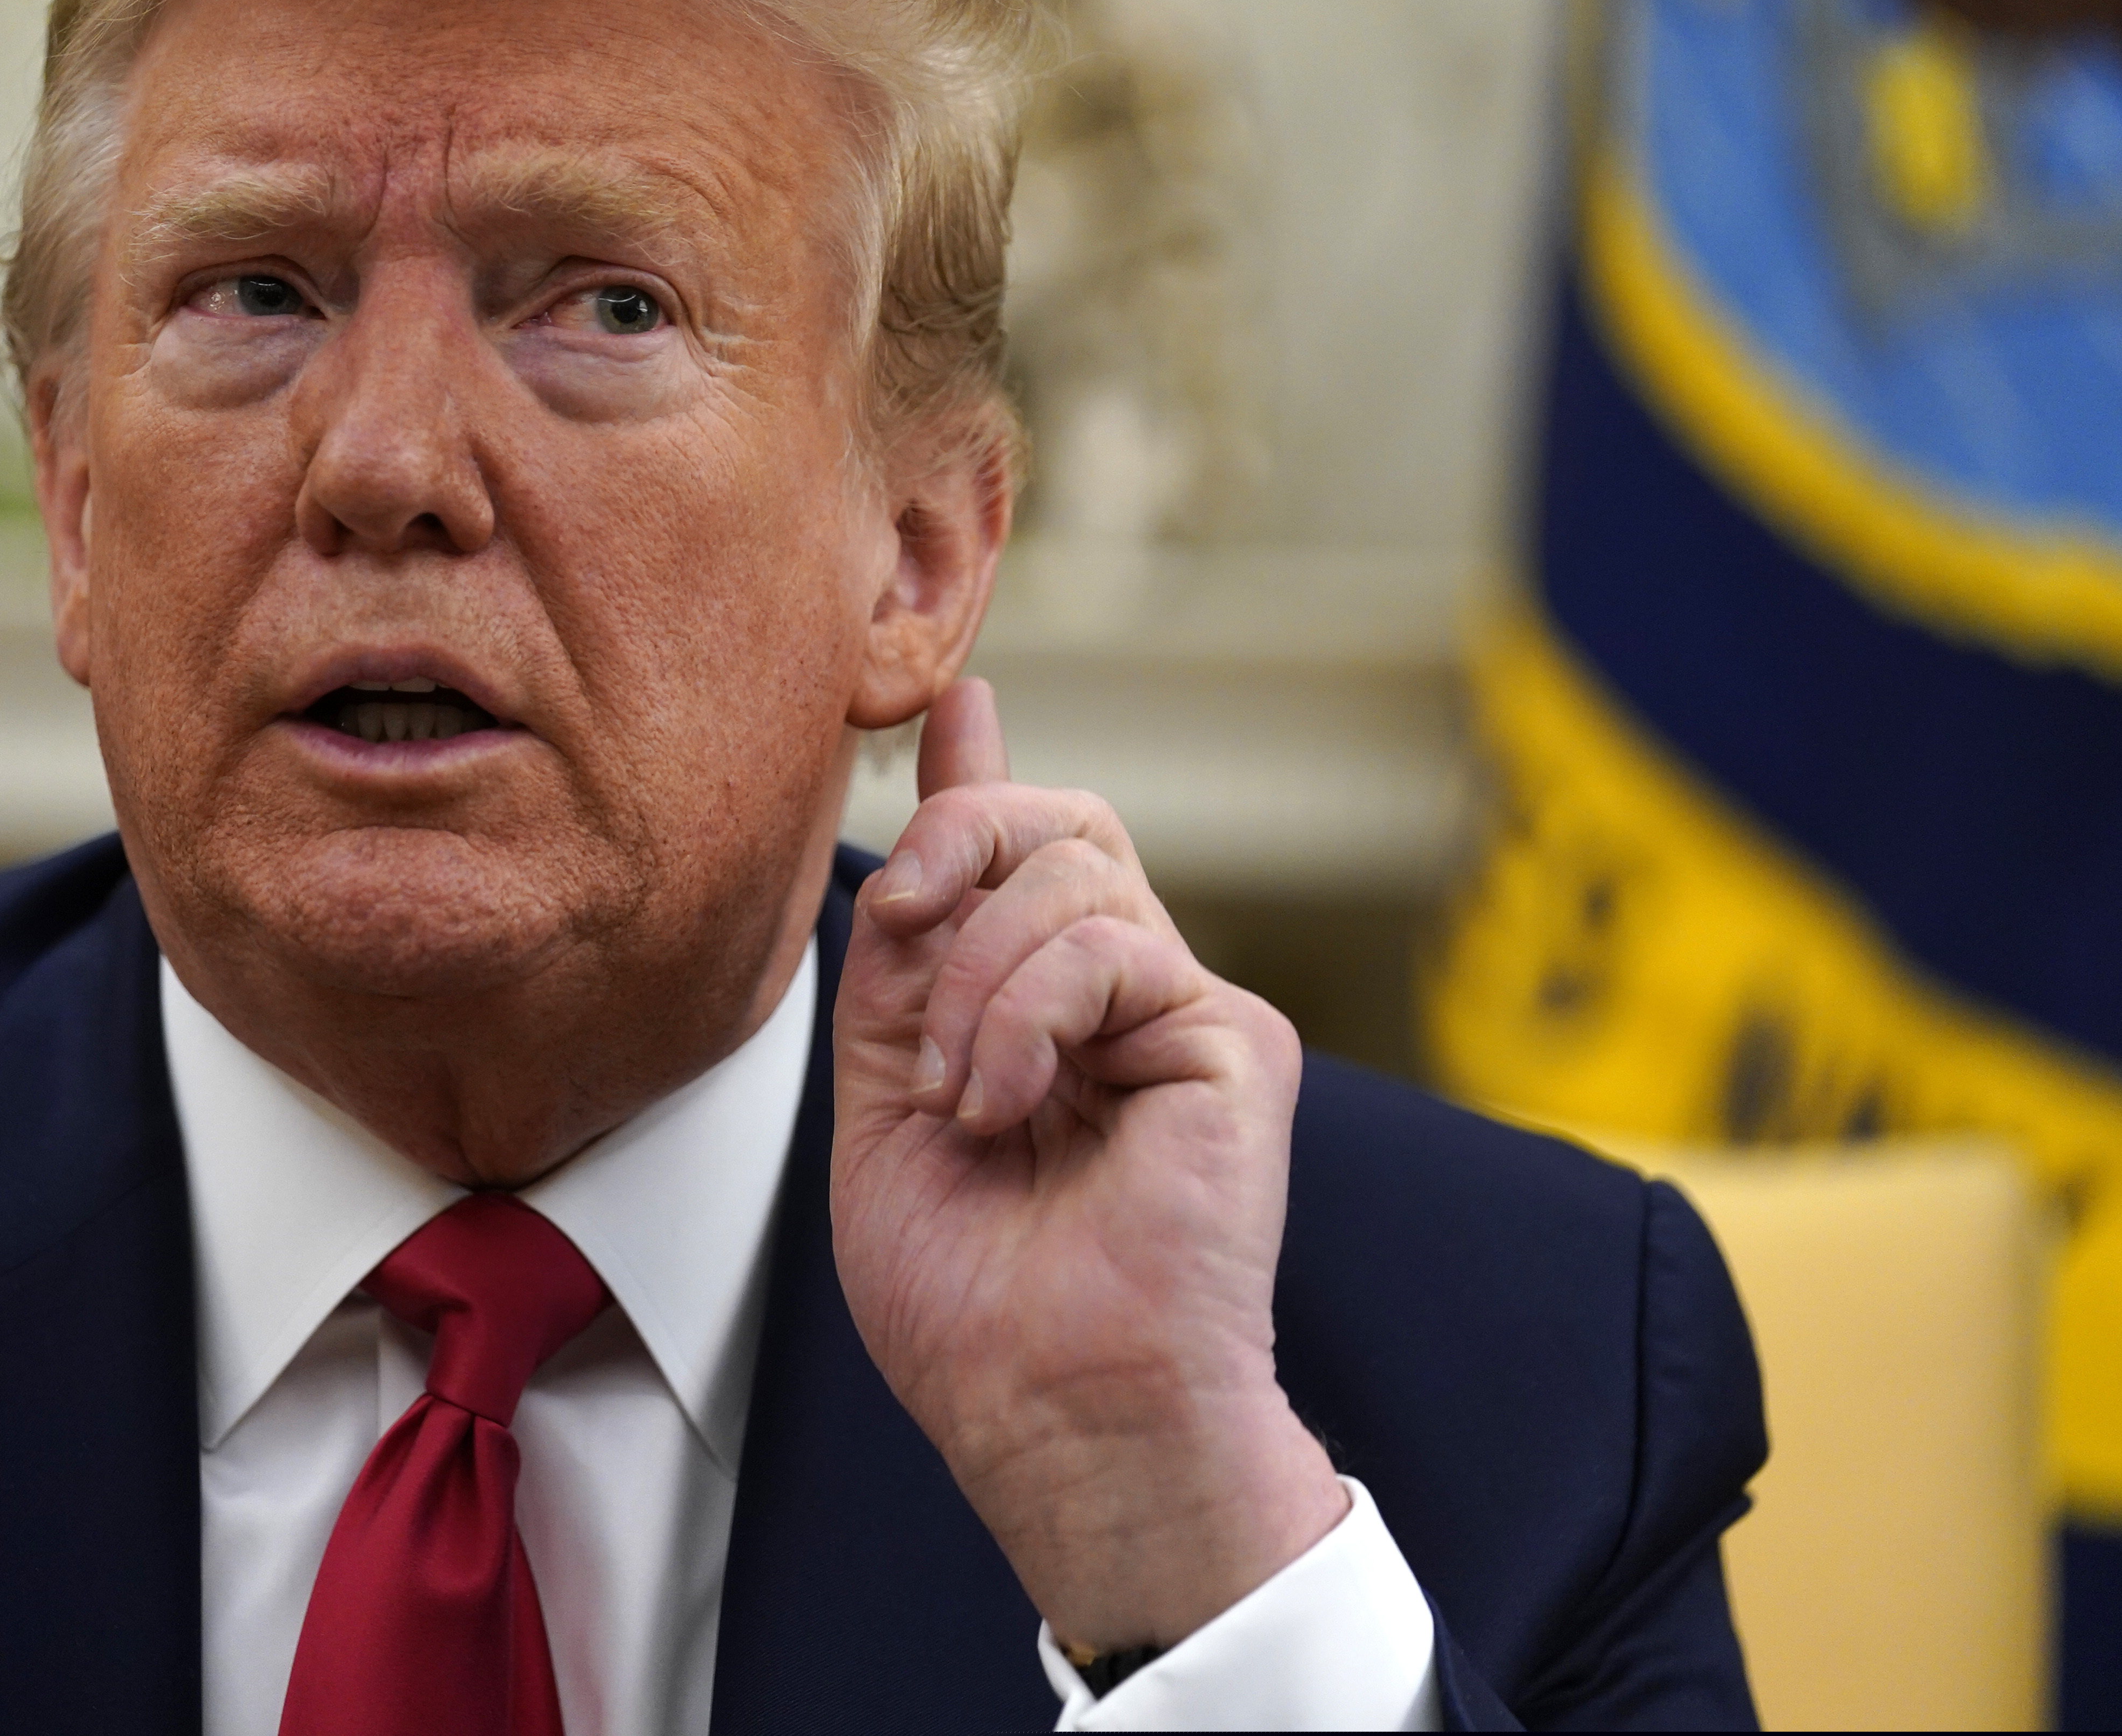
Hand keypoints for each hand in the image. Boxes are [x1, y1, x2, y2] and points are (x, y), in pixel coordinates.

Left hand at [829, 679, 1347, 1653]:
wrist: (1047, 1413)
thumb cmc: (974, 1306)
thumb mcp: (887, 1098)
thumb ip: (902, 959)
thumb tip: (913, 832)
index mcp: (1049, 1014)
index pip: (1027, 854)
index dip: (986, 775)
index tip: (954, 708)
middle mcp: (1129, 1000)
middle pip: (1064, 823)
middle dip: (961, 835)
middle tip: (902, 919)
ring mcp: (1189, 1016)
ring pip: (1077, 870)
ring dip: (975, 975)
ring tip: (962, 1092)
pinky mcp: (1234, 1044)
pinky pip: (1111, 946)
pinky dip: (1026, 1015)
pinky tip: (1006, 1101)